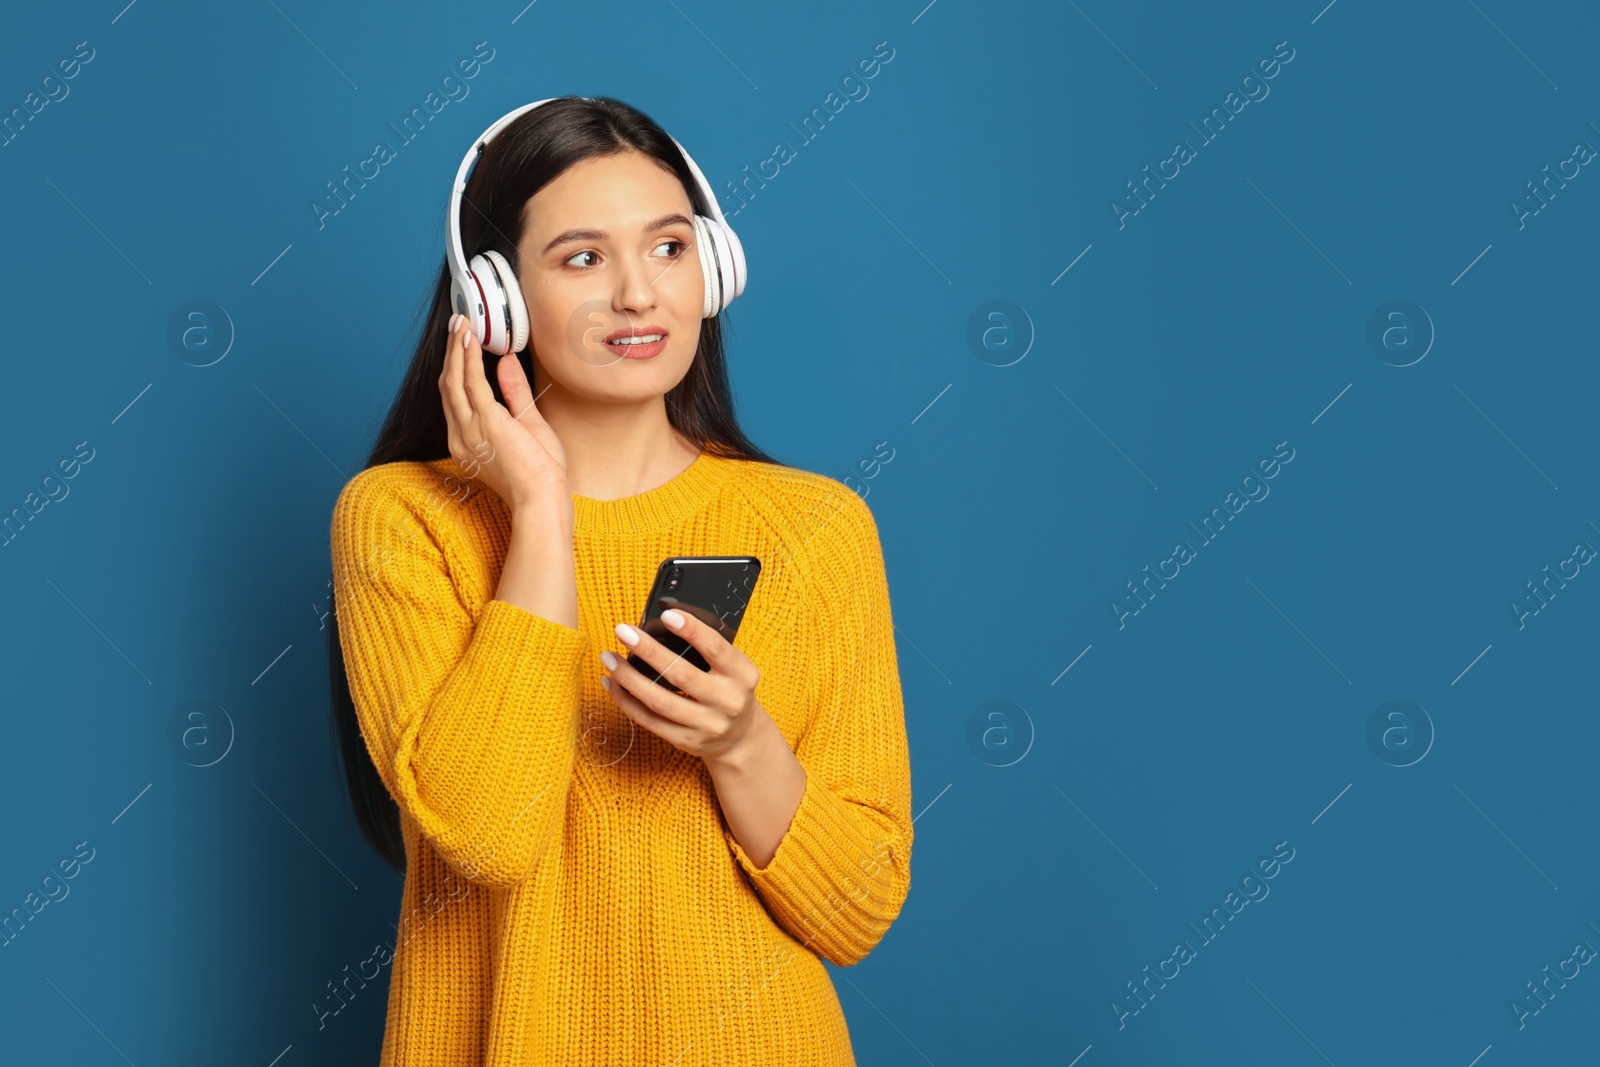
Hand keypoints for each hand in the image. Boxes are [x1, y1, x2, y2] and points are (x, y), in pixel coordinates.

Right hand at [438, 313, 568, 509]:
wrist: (543, 499)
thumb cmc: (539, 473)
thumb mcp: (528, 424)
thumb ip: (514, 392)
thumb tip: (504, 362)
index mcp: (467, 441)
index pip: (455, 398)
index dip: (456, 368)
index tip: (460, 343)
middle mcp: (461, 436)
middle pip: (449, 385)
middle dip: (452, 352)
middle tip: (457, 323)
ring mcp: (470, 430)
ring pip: (454, 381)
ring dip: (457, 349)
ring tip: (461, 323)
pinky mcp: (486, 423)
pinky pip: (471, 383)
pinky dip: (468, 359)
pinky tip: (470, 340)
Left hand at [600, 607, 767, 767]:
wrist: (739, 737)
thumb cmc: (729, 690)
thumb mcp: (733, 668)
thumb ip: (708, 650)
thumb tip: (661, 624)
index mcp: (742, 675)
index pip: (716, 649)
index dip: (692, 630)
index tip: (667, 615)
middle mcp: (727, 702)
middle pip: (681, 675)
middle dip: (649, 651)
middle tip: (623, 631)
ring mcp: (706, 725)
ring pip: (659, 700)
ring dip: (629, 677)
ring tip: (609, 657)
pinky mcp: (685, 740)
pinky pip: (649, 720)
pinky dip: (626, 701)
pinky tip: (612, 683)